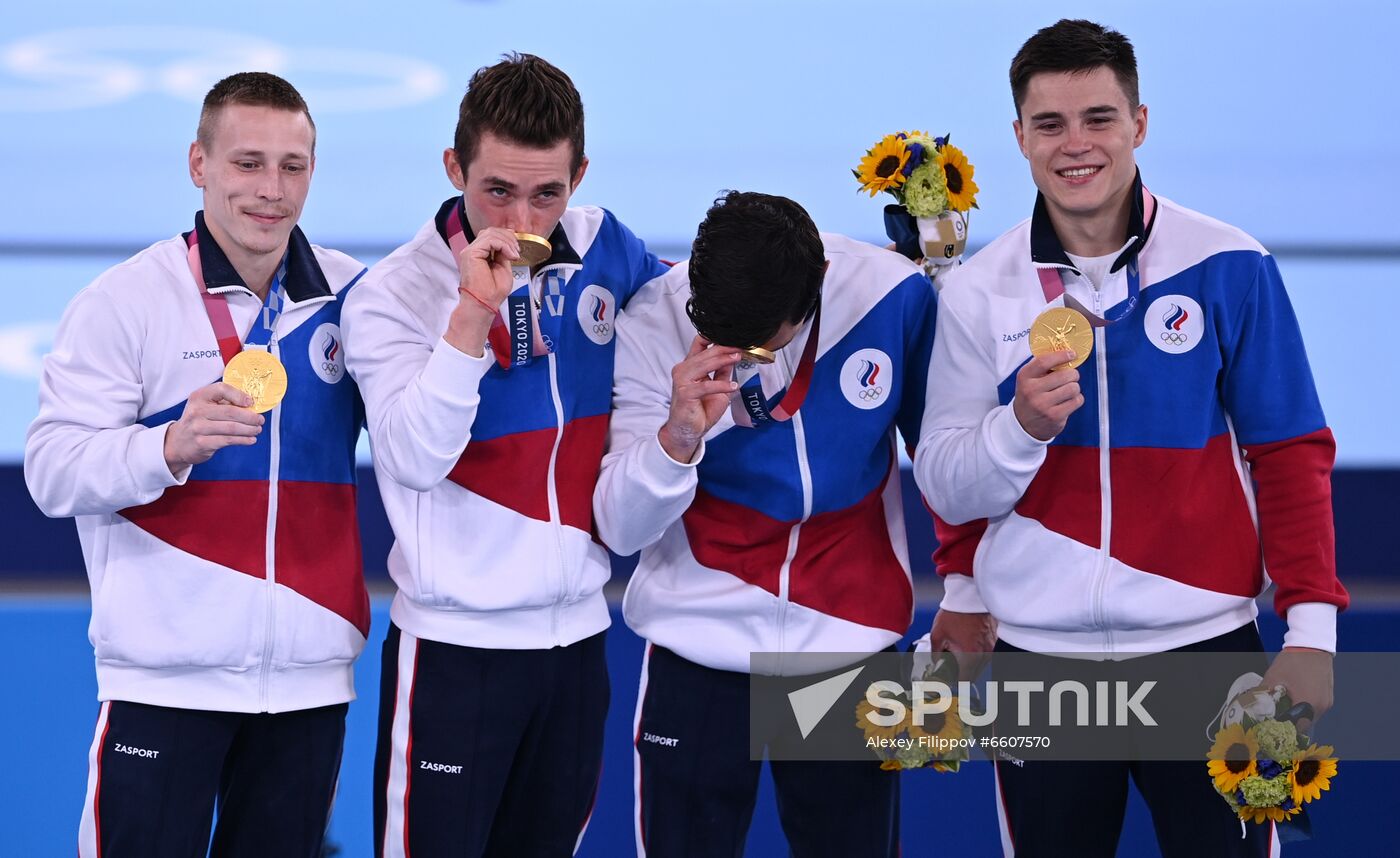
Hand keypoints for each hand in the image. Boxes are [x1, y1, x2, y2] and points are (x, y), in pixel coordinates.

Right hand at [163, 382, 263, 474]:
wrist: (178, 442)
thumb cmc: (197, 421)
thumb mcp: (205, 405)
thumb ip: (224, 401)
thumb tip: (251, 404)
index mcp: (199, 396)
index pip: (221, 389)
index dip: (239, 395)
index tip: (251, 402)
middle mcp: (197, 411)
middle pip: (231, 411)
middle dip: (250, 417)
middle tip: (260, 419)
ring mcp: (198, 428)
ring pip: (231, 427)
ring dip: (249, 429)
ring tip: (257, 429)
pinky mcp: (202, 443)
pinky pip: (228, 440)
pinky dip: (243, 440)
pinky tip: (250, 439)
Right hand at [445, 227, 521, 356]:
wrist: (484, 304)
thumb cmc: (492, 293)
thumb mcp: (503, 268)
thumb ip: (503, 254)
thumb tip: (508, 244)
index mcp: (480, 254)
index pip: (491, 236)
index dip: (506, 237)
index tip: (517, 248)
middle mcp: (473, 251)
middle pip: (491, 231)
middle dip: (508, 237)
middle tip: (517, 250)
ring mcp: (470, 251)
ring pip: (491, 233)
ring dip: (507, 242)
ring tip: (514, 254)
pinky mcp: (471, 254)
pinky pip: (490, 240)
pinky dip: (503, 245)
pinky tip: (510, 256)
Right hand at [658, 336, 740, 463]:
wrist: (688, 431)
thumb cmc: (699, 410)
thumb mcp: (717, 387)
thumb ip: (722, 372)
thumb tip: (734, 356)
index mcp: (690, 366)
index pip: (699, 342)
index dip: (715, 337)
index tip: (734, 338)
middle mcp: (684, 369)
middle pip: (705, 351)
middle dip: (725, 348)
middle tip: (741, 347)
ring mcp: (682, 380)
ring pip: (704, 364)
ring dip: (723, 360)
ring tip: (738, 358)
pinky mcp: (685, 393)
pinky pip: (706, 385)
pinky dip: (721, 385)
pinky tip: (733, 387)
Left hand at [929, 608, 997, 681]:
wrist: (969, 597)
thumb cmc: (954, 614)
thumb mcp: (938, 636)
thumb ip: (936, 655)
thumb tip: (936, 664)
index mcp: (970, 657)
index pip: (964, 681)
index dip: (954, 682)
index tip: (948, 680)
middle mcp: (984, 656)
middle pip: (973, 676)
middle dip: (961, 673)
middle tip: (950, 665)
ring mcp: (991, 649)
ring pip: (980, 666)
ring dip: (970, 665)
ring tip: (959, 651)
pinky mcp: (995, 642)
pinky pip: (985, 656)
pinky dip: (977, 655)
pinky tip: (968, 644)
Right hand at [1012, 351, 1083, 440]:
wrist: (1024, 424)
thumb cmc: (1030, 396)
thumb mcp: (1029, 380)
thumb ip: (1043, 366)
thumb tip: (1064, 352)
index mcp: (1024, 377)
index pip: (1044, 361)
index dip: (1061, 355)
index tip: (1071, 354)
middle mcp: (1031, 391)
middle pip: (1065, 375)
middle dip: (1073, 374)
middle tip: (1071, 376)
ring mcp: (1043, 405)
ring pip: (1073, 388)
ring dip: (1074, 388)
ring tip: (1067, 391)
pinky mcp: (1054, 416)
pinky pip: (1077, 401)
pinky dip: (1076, 399)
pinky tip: (1068, 401)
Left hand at [1260, 646, 1333, 730]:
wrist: (1312, 645)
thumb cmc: (1293, 661)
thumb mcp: (1273, 677)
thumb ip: (1263, 695)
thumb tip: (1252, 707)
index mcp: (1308, 704)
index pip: (1296, 729)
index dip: (1283, 729)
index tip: (1271, 727)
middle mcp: (1322, 707)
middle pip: (1304, 725)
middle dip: (1290, 723)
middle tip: (1276, 718)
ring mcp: (1327, 702)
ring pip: (1311, 717)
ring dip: (1298, 716)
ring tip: (1284, 708)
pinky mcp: (1329, 696)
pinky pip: (1316, 709)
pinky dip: (1305, 708)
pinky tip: (1295, 700)